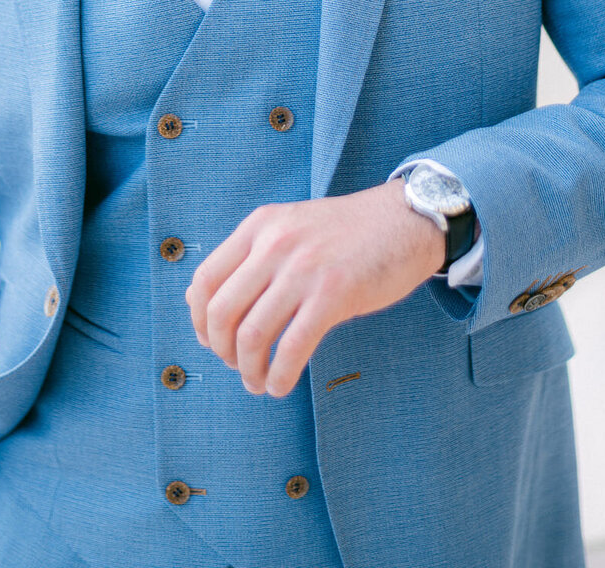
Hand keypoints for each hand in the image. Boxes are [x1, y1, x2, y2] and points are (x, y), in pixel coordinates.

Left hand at [185, 180, 444, 396]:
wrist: (405, 219)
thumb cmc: (345, 233)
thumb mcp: (289, 227)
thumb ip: (249, 257)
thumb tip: (200, 300)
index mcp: (259, 225)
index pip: (205, 279)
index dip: (199, 320)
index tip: (211, 342)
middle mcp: (275, 243)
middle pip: (221, 311)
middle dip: (222, 351)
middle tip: (237, 367)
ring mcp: (304, 268)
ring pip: (252, 334)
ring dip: (249, 370)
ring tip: (259, 382)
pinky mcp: (334, 294)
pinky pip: (292, 347)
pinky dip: (280, 376)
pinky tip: (282, 385)